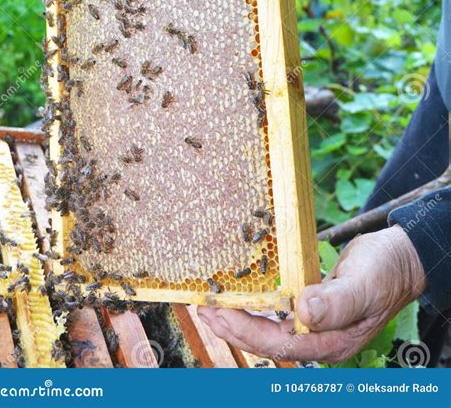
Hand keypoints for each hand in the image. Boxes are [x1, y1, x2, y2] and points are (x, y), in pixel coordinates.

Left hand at [198, 226, 425, 363]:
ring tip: (213, 308)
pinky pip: (278, 313)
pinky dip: (257, 307)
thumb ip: (337, 302)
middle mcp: (320, 338)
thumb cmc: (385, 270)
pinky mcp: (312, 309)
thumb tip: (303, 312)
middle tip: (204, 312)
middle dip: (234, 329)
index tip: (219, 315)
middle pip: (269, 342)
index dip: (247, 332)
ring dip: (241, 320)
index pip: (280, 344)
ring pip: (270, 329)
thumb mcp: (364, 284)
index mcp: (332, 341)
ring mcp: (316, 325)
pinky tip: (243, 298)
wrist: (399, 259)